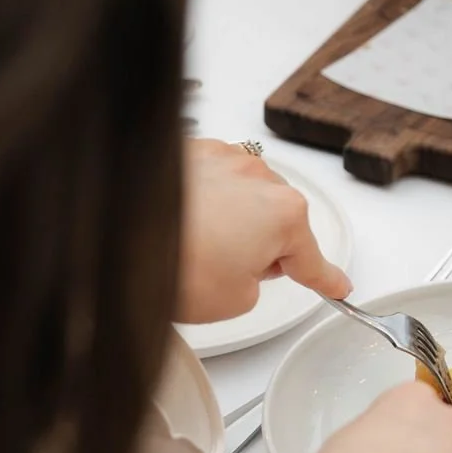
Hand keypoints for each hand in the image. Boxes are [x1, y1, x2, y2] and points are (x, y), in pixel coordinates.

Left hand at [176, 139, 349, 323]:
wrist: (113, 234)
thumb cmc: (173, 262)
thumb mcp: (234, 300)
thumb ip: (254, 283)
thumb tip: (241, 267)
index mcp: (283, 212)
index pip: (311, 258)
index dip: (325, 278)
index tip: (338, 286)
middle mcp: (257, 175)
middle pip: (274, 222)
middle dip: (256, 247)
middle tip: (223, 273)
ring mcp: (221, 158)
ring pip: (240, 199)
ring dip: (226, 222)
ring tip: (191, 246)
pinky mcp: (187, 152)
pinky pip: (208, 183)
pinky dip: (199, 203)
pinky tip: (179, 224)